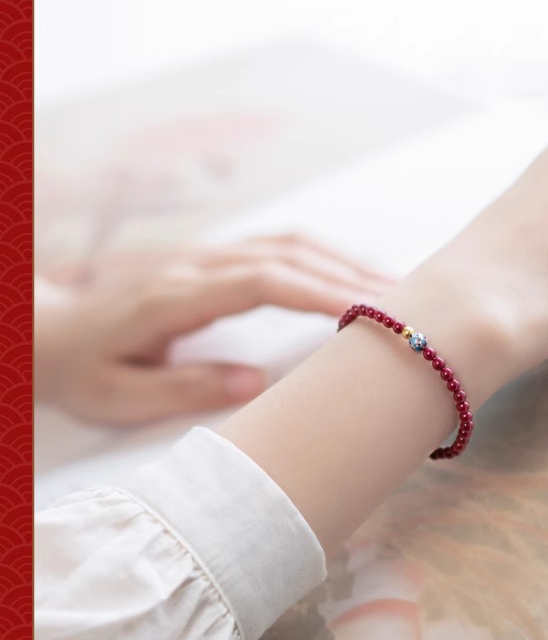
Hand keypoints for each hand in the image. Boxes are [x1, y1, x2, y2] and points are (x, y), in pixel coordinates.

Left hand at [35, 235, 389, 423]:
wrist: (50, 330)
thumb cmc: (83, 370)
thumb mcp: (119, 396)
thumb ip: (184, 389)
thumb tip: (255, 383)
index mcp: (174, 296)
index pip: (260, 281)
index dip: (315, 291)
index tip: (362, 314)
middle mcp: (197, 266)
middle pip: (286, 256)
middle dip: (348, 275)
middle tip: (406, 304)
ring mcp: (207, 257)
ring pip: (287, 244)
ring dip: (342, 261)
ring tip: (395, 288)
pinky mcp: (214, 261)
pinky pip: (278, 247)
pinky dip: (322, 257)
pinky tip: (351, 275)